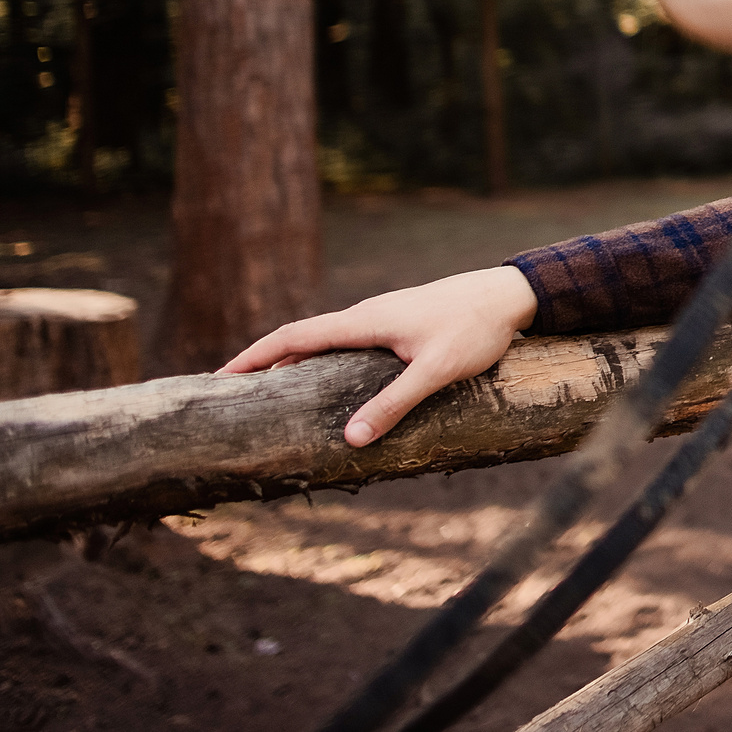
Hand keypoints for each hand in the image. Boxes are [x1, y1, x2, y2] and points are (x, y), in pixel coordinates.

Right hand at [221, 266, 538, 446]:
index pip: (293, 337)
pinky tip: (325, 385)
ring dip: (292, 363)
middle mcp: (365, 316)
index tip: (218, 377)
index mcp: (364, 321)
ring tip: (266, 394)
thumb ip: (394, 403)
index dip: (253, 357)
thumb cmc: (476, 329)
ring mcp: (381, 320)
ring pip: (324, 342)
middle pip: (300, 340)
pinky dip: (322, 362)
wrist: (510, 294)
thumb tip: (348, 440)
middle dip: (263, 364)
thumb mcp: (435, 370)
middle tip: (230, 394)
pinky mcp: (397, 326)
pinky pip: (346, 345)